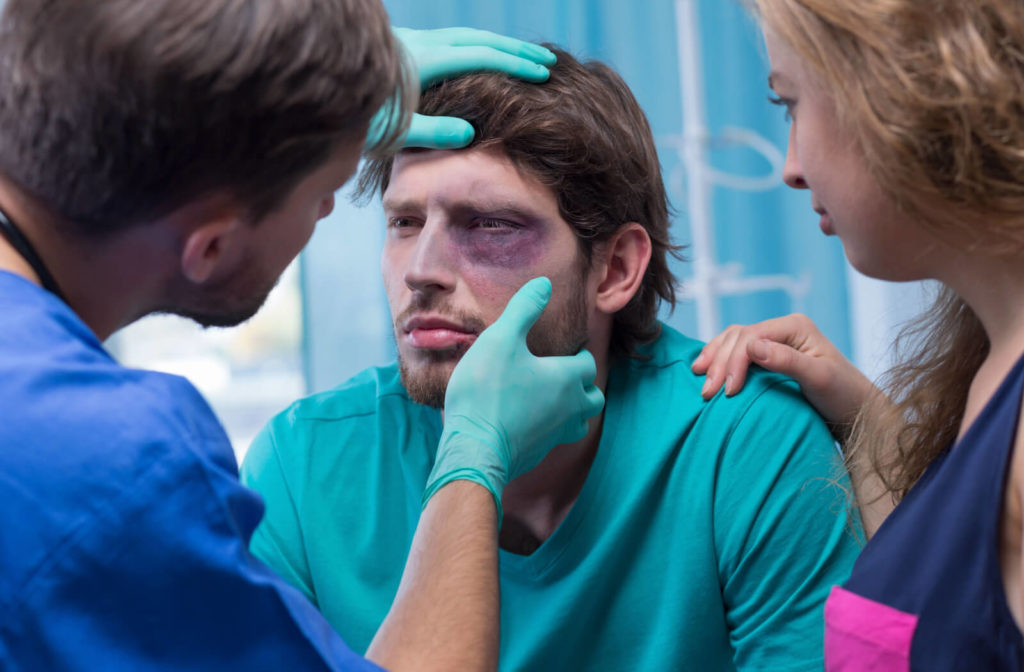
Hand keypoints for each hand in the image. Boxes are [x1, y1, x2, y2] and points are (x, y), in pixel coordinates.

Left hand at [368, 27, 555, 149]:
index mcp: (425, 61)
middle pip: (478, 40)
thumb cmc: (352, 116)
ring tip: (519, 58)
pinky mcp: (402, 46)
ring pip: (463, 36)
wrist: (312, 84)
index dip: (514, 64)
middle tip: (545, 61)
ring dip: (495, 45)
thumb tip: (469, 132)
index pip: (481, 56)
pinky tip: (476, 59)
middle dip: (514, 50)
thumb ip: (431, 131)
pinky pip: (449, 40)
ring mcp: (411, 42)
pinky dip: (473, 47)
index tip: (542, 73)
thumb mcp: (392, 132)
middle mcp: (421, 44)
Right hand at [423, 278, 604, 516]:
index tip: (566, 348)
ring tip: (554, 397)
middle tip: (564, 372)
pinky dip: (552, 427)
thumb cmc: (487, 390)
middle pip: (594, 396)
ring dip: (574, 408)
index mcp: (566, 378)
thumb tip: (544, 283)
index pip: (588, 363)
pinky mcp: (539, 452)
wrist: (474, 447)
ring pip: (580, 421)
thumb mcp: (501, 338)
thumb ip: (524, 309)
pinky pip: (557, 438)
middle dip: (584, 383)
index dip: (579, 353)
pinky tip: (530, 419)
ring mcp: (556, 434)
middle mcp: (570, 408)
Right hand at [691, 313, 876, 430]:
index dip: (734, 361)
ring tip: (697, 377)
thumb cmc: (844, 396)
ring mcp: (775, 341)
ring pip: (733, 341)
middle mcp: (783, 329)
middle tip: (707, 392)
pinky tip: (708, 372)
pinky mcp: (770, 357)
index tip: (727, 391)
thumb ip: (787, 361)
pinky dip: (720, 361)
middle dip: (718, 362)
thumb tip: (752, 347)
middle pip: (738, 337)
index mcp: (794, 326)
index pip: (751, 336)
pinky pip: (737, 353)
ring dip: (714, 358)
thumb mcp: (819, 378)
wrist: (856, 412)